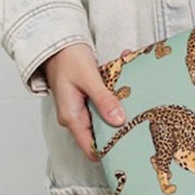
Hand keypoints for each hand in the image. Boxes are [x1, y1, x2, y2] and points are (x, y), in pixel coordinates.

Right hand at [44, 43, 125, 163]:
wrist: (57, 44)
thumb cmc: (67, 58)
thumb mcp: (88, 78)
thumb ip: (103, 100)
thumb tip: (118, 121)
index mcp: (71, 117)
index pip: (90, 148)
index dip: (109, 150)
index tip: (128, 144)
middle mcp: (74, 117)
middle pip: (100, 135)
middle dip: (118, 128)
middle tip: (138, 120)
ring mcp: (79, 109)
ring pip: (103, 119)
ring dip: (118, 111)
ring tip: (133, 99)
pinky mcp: (85, 100)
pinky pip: (102, 106)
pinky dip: (113, 99)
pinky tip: (124, 87)